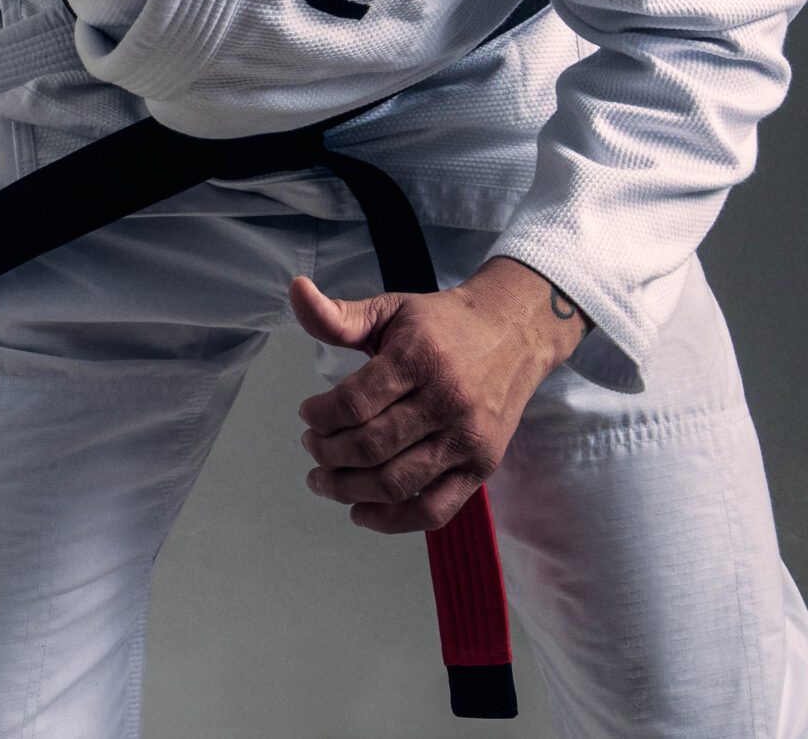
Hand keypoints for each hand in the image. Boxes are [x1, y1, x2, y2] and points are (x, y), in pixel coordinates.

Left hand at [290, 256, 585, 532]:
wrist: (514, 333)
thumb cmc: (442, 324)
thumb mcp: (390, 309)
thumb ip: (339, 315)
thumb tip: (296, 291)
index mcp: (418, 360)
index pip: (354, 403)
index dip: (320, 416)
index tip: (308, 413)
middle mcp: (447, 403)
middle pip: (370, 447)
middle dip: (327, 454)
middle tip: (310, 446)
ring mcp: (467, 440)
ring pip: (396, 482)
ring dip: (347, 489)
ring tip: (323, 480)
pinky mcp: (482, 468)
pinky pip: (435, 510)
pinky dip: (392, 521)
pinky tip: (359, 512)